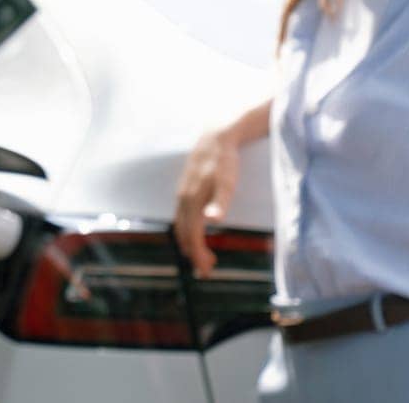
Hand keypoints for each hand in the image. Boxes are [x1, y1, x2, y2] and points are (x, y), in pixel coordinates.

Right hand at [174, 127, 241, 276]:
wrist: (214, 138)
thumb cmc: (224, 162)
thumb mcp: (226, 182)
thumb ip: (220, 202)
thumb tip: (214, 220)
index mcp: (192, 202)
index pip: (192, 236)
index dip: (199, 255)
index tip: (208, 271)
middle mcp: (183, 201)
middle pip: (184, 235)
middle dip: (194, 255)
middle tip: (207, 271)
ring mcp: (182, 196)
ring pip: (181, 226)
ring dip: (190, 244)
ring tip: (204, 257)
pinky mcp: (184, 191)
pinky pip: (182, 217)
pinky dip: (188, 231)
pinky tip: (198, 232)